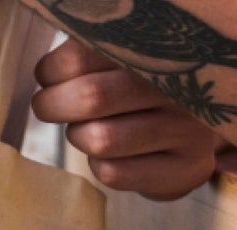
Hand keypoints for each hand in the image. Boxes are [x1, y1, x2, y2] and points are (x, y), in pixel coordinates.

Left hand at [31, 40, 220, 200]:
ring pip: (102, 139)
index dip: (53, 71)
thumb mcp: (118, 66)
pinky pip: (114, 173)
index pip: (85, 55)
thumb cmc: (138, 98)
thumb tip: (46, 72)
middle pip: (92, 97)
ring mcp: (189, 128)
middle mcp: (181, 85)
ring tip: (85, 129)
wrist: (188, 142)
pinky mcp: (187, 168)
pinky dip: (99, 166)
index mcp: (158, 49)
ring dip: (79, 136)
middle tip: (48, 107)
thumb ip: (87, 59)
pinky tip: (110, 155)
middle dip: (54, 105)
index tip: (50, 78)